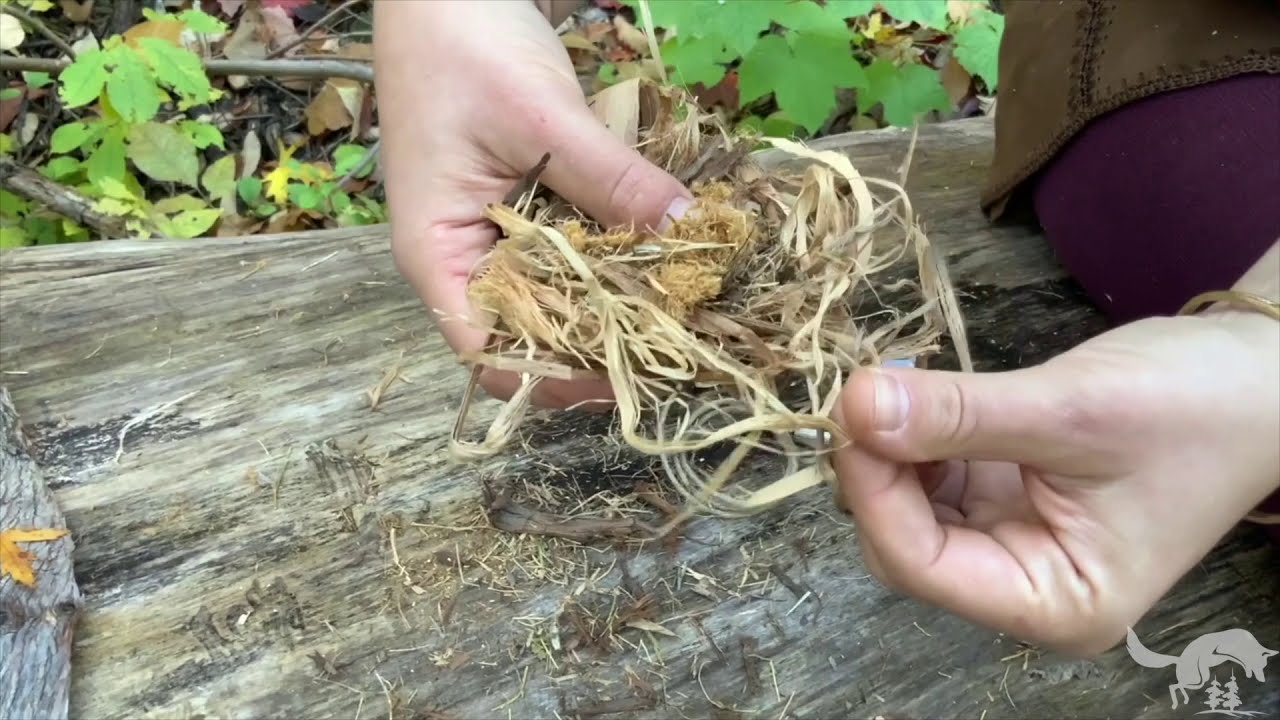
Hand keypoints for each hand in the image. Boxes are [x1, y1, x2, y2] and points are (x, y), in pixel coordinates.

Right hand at [373, 0, 691, 407]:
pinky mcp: (523, 206)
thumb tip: (690, 236)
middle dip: (598, 342)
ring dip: (612, 301)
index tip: (631, 371)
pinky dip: (610, 256)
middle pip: (530, 334)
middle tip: (678, 339)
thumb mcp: (542, 116)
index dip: (557, 376)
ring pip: (556, 295)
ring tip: (681, 305)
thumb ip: (613, 182)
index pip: (489, 352)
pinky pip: (570, 250)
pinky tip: (660, 254)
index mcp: (439, 254)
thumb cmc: (465, 46)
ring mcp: (493, 232)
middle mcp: (463, 258)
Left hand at [831, 307, 1278, 655]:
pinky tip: (920, 396)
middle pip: (907, 545)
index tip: (852, 413)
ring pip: (914, 511)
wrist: (1262, 379)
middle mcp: (1027, 587)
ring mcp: (1016, 543)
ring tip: (894, 386)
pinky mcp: (1011, 499)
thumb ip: (959, 415)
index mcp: (1055, 602)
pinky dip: (918, 439)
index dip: (874, 491)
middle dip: (878, 473)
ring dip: (893, 452)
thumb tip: (854, 406)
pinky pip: (939, 480)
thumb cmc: (1194, 408)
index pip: (920, 565)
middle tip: (865, 392)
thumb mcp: (1070, 410)